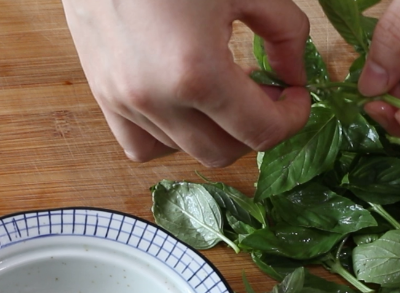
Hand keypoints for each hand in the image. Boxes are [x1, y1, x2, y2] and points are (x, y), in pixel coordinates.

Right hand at [61, 0, 312, 166]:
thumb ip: (285, 33)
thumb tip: (295, 77)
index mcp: (197, 72)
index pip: (261, 131)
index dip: (292, 119)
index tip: (297, 95)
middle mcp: (156, 99)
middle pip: (224, 152)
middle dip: (256, 128)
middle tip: (267, 93)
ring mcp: (124, 101)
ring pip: (185, 151)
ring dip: (216, 131)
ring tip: (226, 90)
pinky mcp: (102, 95)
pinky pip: (142, 145)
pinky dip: (172, 136)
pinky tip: (186, 103)